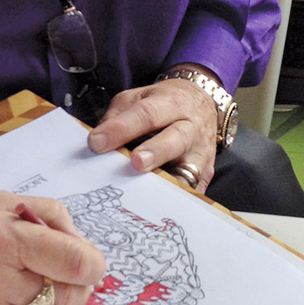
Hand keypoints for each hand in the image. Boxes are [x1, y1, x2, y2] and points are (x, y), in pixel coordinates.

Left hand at [87, 67, 218, 192]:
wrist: (200, 105)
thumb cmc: (165, 104)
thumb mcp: (139, 97)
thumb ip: (118, 116)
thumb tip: (97, 141)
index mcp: (171, 103)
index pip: (146, 114)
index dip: (122, 129)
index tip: (97, 142)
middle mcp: (190, 127)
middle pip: (175, 140)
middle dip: (155, 152)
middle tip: (134, 163)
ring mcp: (201, 153)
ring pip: (188, 170)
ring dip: (167, 182)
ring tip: (145, 192)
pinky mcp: (206, 174)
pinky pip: (193, 190)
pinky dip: (178, 200)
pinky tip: (160, 206)